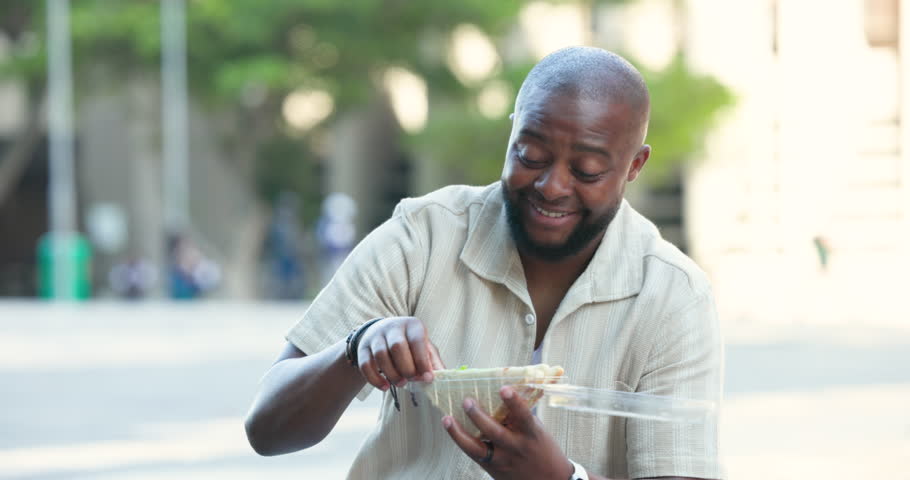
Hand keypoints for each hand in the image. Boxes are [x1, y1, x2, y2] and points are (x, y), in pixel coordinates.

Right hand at [356, 316, 444, 389]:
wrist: (382, 333)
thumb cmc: (409, 343)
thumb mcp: (424, 347)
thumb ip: (433, 361)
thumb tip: (443, 376)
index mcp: (412, 325)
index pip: (417, 341)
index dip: (422, 361)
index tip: (427, 378)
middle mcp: (392, 327)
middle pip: (397, 347)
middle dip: (406, 368)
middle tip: (411, 380)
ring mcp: (375, 336)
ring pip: (380, 355)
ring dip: (392, 374)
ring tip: (401, 383)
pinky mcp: (363, 348)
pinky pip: (365, 365)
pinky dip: (375, 379)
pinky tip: (384, 386)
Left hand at [443, 386, 573, 479]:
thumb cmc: (542, 449)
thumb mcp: (537, 430)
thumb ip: (520, 416)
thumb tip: (501, 393)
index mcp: (531, 433)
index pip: (523, 415)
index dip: (514, 402)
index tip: (504, 388)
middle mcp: (516, 447)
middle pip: (495, 433)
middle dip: (479, 417)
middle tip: (467, 401)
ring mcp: (502, 459)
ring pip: (478, 448)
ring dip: (459, 433)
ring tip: (447, 419)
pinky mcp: (492, 468)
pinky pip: (473, 454)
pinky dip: (461, 440)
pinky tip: (450, 427)